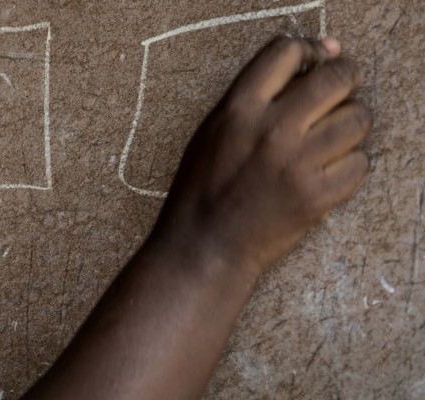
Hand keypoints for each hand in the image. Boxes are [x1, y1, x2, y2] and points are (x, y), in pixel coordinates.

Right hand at [152, 37, 370, 277]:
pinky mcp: (317, 196)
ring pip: (358, 120)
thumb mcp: (213, 132)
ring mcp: (297, 164)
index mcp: (237, 110)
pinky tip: (328, 171)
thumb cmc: (204, 188)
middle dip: (345, 79)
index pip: (286, 51)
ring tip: (332, 138)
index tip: (315, 60)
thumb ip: (253, 99)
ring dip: (350, 125)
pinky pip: (360, 163)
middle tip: (341, 91)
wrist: (204, 247)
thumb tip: (307, 65)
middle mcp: (270, 131)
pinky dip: (349, 166)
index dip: (308, 50)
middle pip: (335, 79)